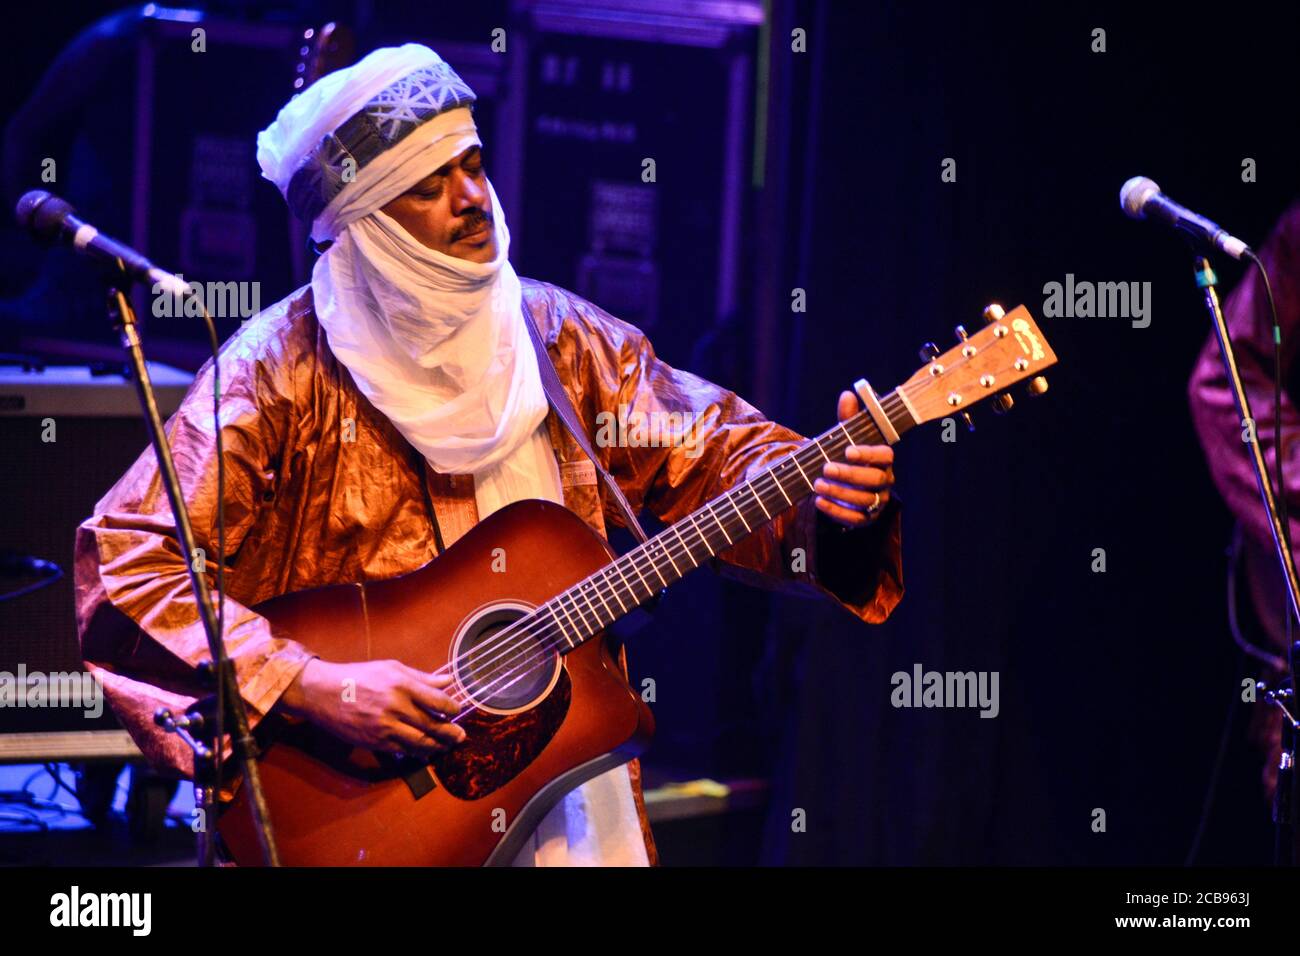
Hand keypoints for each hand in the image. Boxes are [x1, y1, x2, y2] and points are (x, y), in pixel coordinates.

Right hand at [278, 658, 466, 758]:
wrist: (323, 693)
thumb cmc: (359, 676)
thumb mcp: (391, 668)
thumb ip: (422, 677)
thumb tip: (448, 680)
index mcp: (401, 684)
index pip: (438, 701)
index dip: (453, 708)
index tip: (457, 710)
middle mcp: (395, 706)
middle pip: (433, 724)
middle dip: (451, 732)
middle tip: (461, 736)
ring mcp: (384, 726)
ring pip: (420, 742)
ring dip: (438, 746)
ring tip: (447, 745)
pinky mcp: (375, 741)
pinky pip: (402, 751)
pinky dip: (417, 753)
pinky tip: (426, 752)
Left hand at [812, 390, 895, 528]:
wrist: (844, 484)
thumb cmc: (848, 456)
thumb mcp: (846, 437)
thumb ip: (848, 419)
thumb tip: (848, 395)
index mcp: (883, 459)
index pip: (885, 456)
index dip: (868, 453)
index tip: (848, 450)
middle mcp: (884, 480)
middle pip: (874, 479)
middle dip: (849, 474)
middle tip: (825, 468)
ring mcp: (876, 501)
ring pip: (864, 500)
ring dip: (839, 493)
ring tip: (817, 484)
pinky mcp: (865, 518)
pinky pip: (854, 519)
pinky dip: (835, 511)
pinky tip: (818, 501)